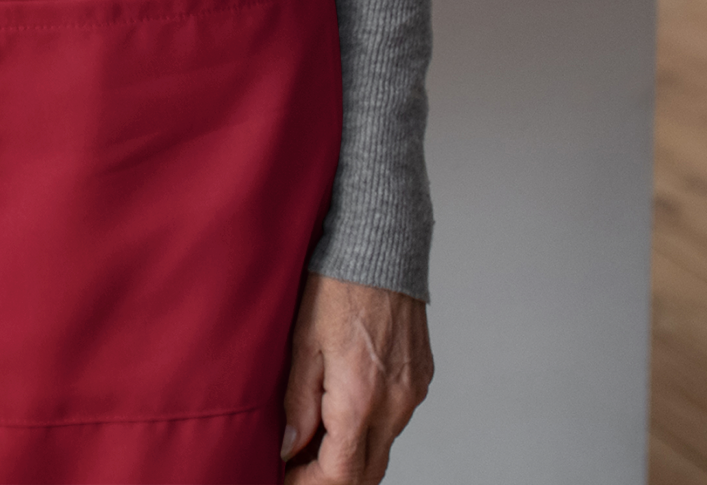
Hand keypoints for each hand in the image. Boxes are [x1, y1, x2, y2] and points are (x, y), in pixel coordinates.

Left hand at [281, 273, 431, 481]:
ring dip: (349, 453)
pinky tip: (340, 410)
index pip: (342, 474)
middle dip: (330, 478)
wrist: (380, 245)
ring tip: (310, 439)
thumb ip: (297, 401)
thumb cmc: (336, 284)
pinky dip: (368, 428)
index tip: (285, 478)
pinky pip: (395, 419)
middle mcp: (396, 404)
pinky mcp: (421, 378)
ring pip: (382, 446)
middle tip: (295, 468)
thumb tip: (290, 447)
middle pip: (368, 471)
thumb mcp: (302, 342)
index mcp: (361, 398)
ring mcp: (413, 392)